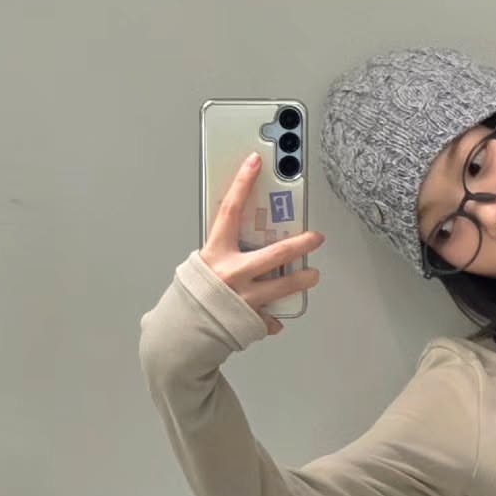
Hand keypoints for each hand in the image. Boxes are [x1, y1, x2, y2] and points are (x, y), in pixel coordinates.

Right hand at [203, 152, 323, 336]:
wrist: (179, 332)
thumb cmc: (190, 296)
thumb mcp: (202, 265)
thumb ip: (224, 253)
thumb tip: (247, 241)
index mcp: (215, 253)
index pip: (230, 210)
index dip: (243, 183)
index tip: (256, 163)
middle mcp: (231, 273)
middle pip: (274, 254)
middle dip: (299, 244)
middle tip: (316, 238)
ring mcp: (243, 297)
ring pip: (283, 286)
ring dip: (302, 280)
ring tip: (312, 275)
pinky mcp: (250, 319)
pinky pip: (269, 317)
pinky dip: (273, 318)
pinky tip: (275, 318)